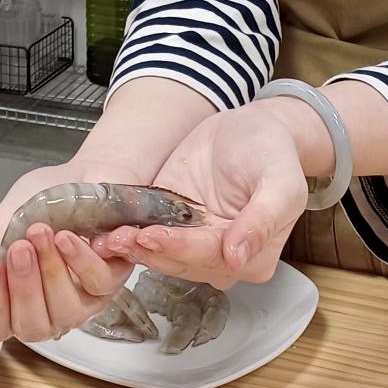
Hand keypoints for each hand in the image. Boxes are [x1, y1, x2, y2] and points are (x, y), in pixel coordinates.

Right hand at [0, 160, 134, 344]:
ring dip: (51, 272)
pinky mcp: (112, 282)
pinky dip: (80, 260)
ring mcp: (83, 300)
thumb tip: (3, 267)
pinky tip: (66, 237)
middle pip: (32, 328)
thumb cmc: (44, 200)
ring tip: (41, 234)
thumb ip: (0, 245)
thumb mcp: (9, 218)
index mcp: (17, 299)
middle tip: (20, 248)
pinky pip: (97, 284)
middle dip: (23, 288)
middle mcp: (49, 308)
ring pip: (67, 313)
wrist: (81, 173)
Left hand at [91, 102, 313, 288]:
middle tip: (117, 238)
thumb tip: (238, 256)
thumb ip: (263, 219)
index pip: (210, 256)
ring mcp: (194, 244)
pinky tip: (108, 229)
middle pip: (181, 260)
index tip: (151, 236)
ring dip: (134, 247)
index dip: (179, 247)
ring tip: (107, 236)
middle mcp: (221, 259)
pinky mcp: (172, 226)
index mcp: (253, 256)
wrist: (253, 127)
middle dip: (149, 249)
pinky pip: (150, 236)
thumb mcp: (281, 180)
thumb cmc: (273, 151)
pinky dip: (130, 234)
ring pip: (161, 254)